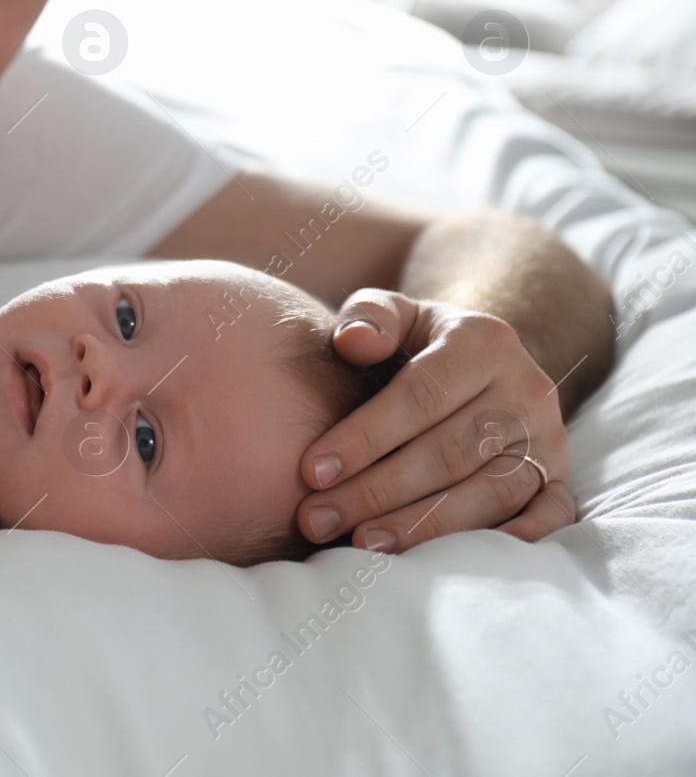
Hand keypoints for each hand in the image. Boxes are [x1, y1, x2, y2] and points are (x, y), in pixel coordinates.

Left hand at [297, 289, 574, 553]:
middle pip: (450, 452)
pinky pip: (550, 516)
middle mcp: (527, 390)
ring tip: (365, 544)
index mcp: (484, 342)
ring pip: (491, 491)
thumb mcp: (393, 313)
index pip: (419, 396)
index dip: (364, 437)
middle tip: (320, 520)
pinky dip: (511, 540)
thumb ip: (369, 316)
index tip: (311, 472)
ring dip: (425, 524)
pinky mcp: (560, 476)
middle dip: (378, 491)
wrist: (484, 361)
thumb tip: (354, 341)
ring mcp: (550, 438)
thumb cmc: (418, 343)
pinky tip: (455, 560)